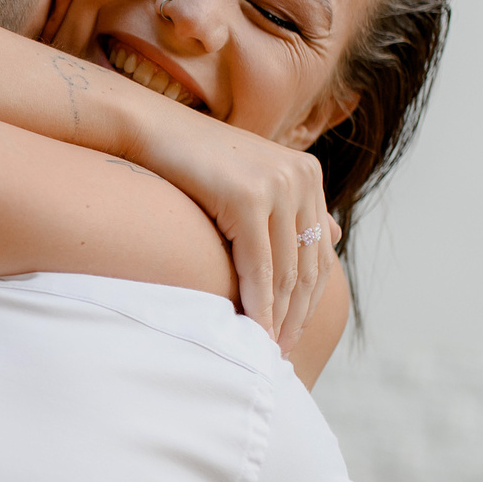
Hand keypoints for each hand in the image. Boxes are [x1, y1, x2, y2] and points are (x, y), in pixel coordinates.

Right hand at [117, 95, 338, 352]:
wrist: (147, 129)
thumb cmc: (190, 159)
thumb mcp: (250, 181)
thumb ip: (293, 206)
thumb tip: (335, 233)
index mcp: (308, 173)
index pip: (319, 250)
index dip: (308, 297)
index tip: (293, 332)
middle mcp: (302, 176)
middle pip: (309, 264)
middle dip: (297, 314)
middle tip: (283, 353)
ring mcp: (279, 184)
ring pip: (287, 270)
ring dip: (279, 317)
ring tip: (268, 350)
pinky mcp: (250, 196)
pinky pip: (259, 265)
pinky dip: (258, 303)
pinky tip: (253, 328)